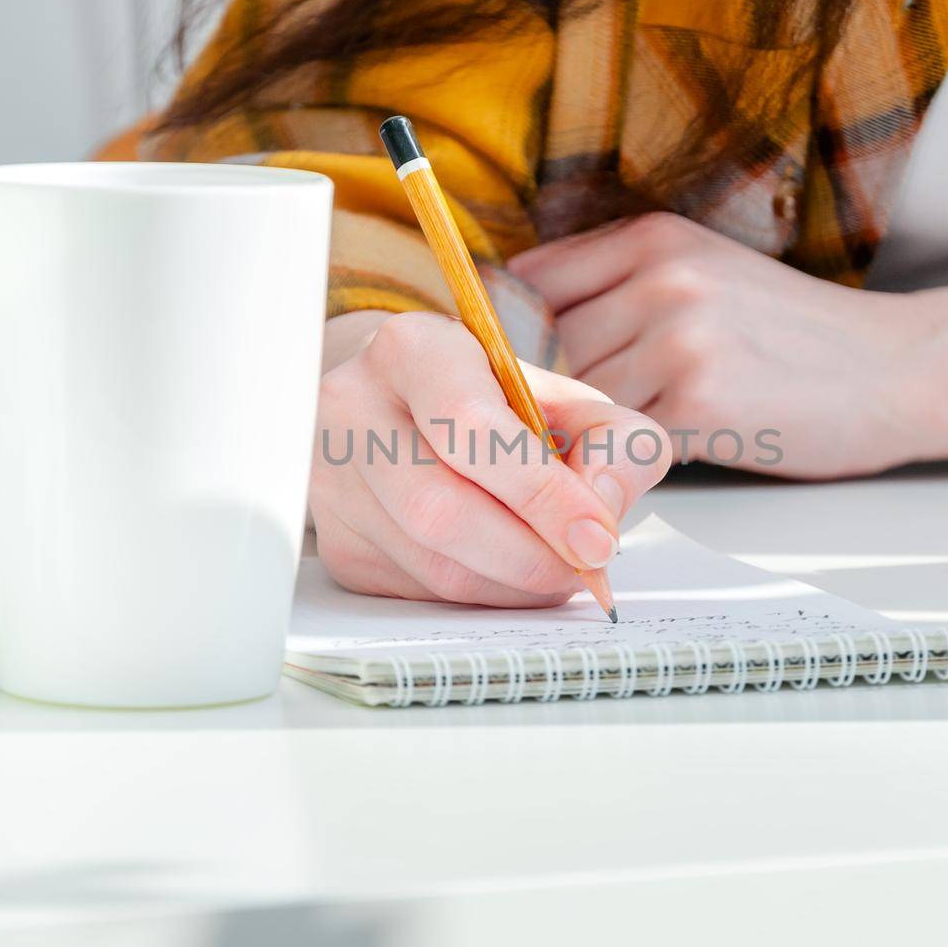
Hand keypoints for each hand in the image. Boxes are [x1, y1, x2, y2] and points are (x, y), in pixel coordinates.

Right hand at [310, 311, 670, 605]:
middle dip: (533, 555)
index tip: (598, 538)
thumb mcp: (566, 400)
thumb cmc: (494, 404)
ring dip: (515, 585)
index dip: (543, 494)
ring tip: (558, 566)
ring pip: (434, 567)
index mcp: (414, 350)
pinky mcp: (338, 545)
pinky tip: (509, 570)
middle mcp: (354, 409)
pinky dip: (485, 596)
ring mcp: (334, 483)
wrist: (406, 410)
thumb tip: (602, 511)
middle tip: (586, 567)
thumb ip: (613, 441)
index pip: (471, 428)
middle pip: (442, 511)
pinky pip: (422, 595)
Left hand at [509, 212, 944, 478]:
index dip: (500, 340)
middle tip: (523, 439)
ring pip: (572, 397)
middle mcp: (659, 276)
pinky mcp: (700, 401)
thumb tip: (519, 325)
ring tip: (572, 464)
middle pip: (538, 346)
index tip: (495, 380)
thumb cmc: (797, 334)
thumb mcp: (706, 273)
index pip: (524, 284)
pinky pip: (618, 440)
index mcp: (651, 238)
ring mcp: (679, 337)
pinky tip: (623, 474)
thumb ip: (619, 286)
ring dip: (567, 438)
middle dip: (527, 398)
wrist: (903, 367)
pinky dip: (610, 464)